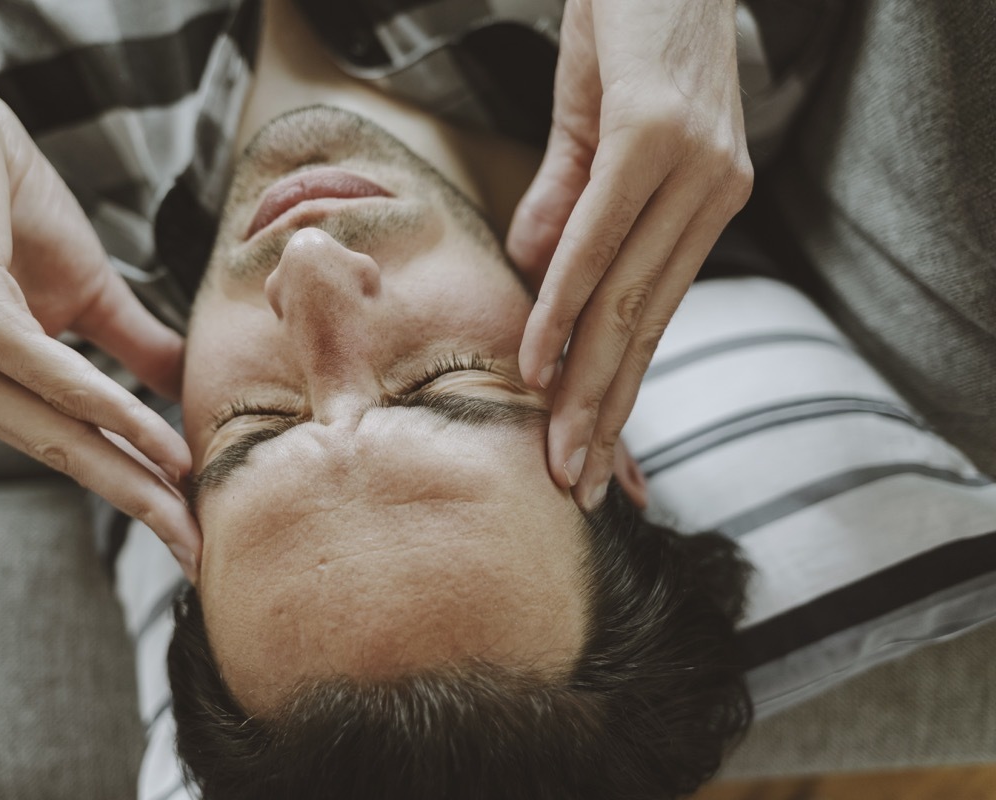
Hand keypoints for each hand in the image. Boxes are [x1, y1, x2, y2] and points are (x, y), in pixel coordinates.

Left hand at [0, 69, 200, 579]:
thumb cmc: (3, 196)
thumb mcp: (82, 288)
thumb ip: (129, 345)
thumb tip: (184, 390)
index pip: (65, 451)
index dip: (130, 495)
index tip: (184, 537)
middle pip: (62, 459)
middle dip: (137, 511)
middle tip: (197, 556)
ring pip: (61, 429)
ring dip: (133, 475)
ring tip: (190, 512)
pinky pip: (56, 376)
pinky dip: (115, 411)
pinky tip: (162, 445)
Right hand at [506, 0, 752, 506]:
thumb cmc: (629, 19)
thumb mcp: (593, 118)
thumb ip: (569, 197)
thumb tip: (532, 267)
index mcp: (704, 202)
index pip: (657, 314)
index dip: (622, 388)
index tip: (595, 456)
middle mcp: (712, 195)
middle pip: (648, 323)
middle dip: (607, 411)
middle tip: (577, 486)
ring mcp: (693, 169)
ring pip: (629, 296)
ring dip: (588, 383)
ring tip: (561, 453)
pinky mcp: (658, 137)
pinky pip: (599, 237)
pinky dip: (565, 303)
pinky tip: (541, 360)